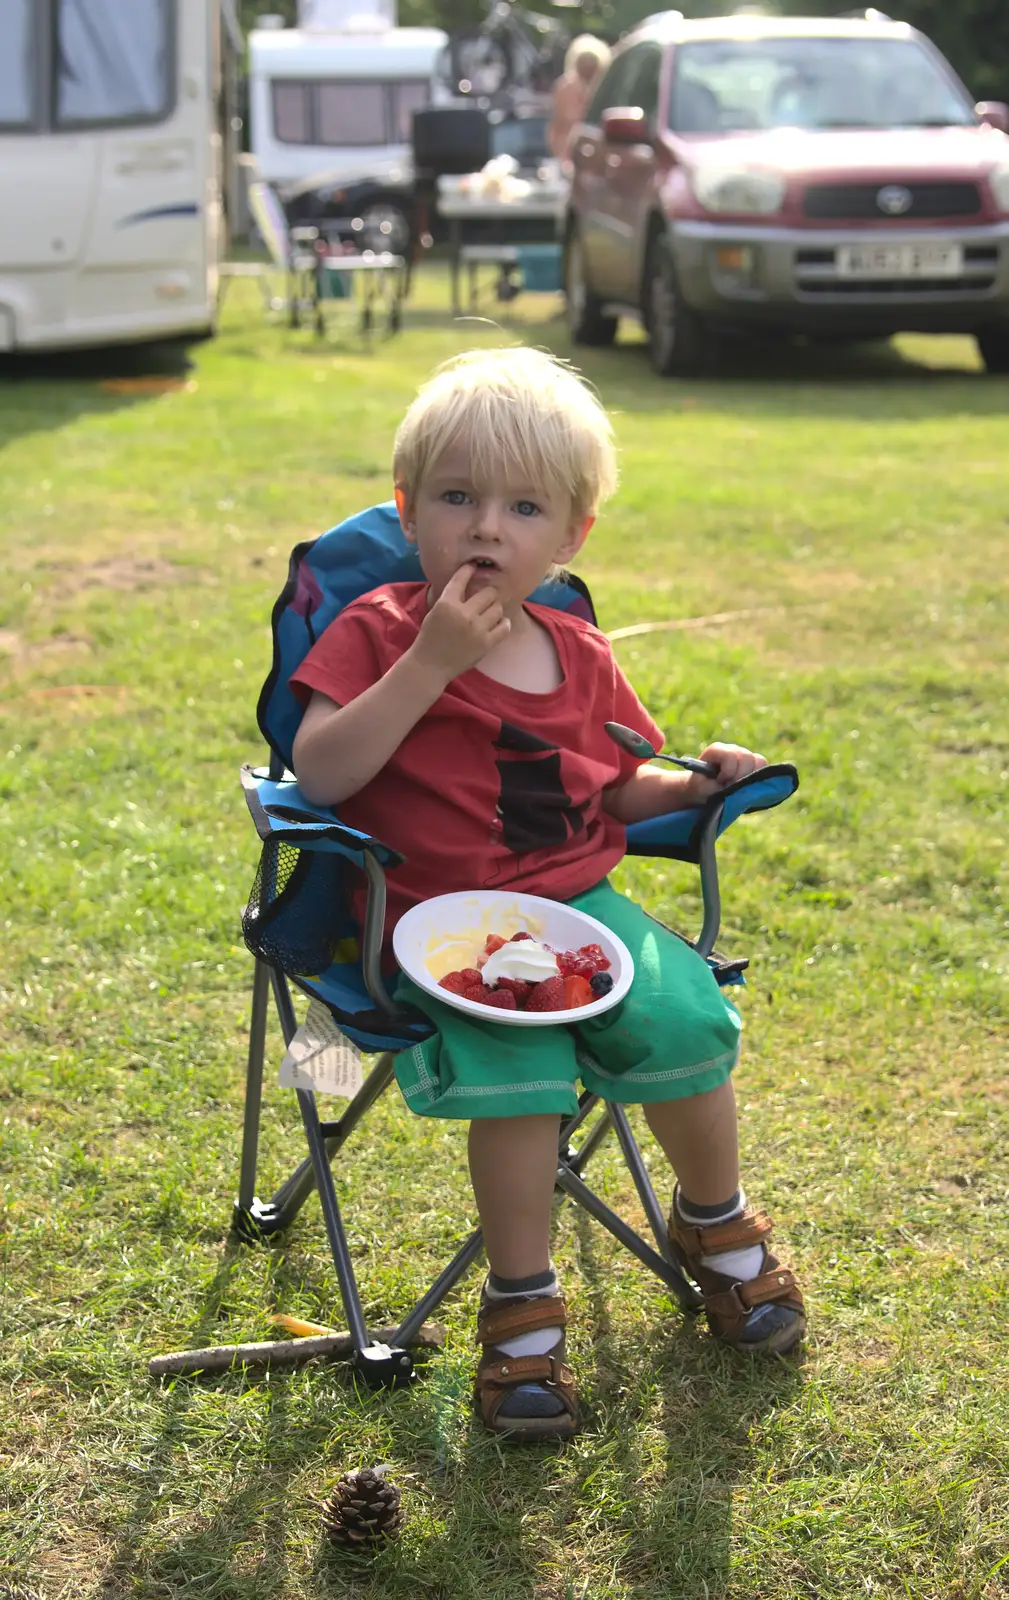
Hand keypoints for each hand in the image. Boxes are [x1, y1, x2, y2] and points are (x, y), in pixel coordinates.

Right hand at [410, 565, 511, 683]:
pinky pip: (504, 627)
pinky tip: (499, 624)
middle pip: (488, 593)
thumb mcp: (435, 612)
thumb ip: (451, 598)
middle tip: (485, 599)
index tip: (474, 566)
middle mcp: (463, 613)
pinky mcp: (486, 644)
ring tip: (490, 613)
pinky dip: (503, 624)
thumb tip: (467, 583)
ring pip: (498, 608)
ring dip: (495, 609)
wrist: (430, 666)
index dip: (469, 570)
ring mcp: (476, 629)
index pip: (461, 579)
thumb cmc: (430, 638)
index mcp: (446, 604)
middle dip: (488, 594)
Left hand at [681, 742, 767, 803]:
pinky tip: (747, 787)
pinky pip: (765, 767)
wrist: (704, 791)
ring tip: (739, 787)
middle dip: (741, 776)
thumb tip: (735, 787)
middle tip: (732, 787)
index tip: (721, 781)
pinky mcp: (754, 764)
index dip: (728, 771)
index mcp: (717, 750)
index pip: (730, 755)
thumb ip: (716, 787)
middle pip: (747, 757)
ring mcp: (745, 755)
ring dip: (751, 777)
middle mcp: (733, 749)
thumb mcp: (702, 789)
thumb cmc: (701, 788)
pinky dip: (759, 778)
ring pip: (759, 761)